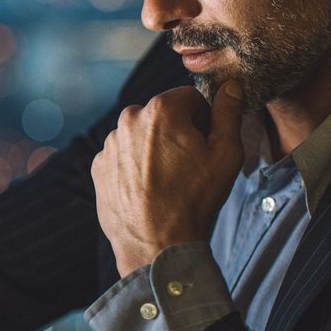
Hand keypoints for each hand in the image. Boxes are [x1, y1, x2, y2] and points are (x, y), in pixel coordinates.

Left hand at [91, 80, 243, 276]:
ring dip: (154, 149)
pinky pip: (122, 157)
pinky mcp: (99, 166)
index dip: (204, 119)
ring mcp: (109, 144)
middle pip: (162, 115)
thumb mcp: (225, 153)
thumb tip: (231, 85)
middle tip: (188, 165)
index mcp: (160, 109)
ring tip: (167, 180)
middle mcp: (128, 119)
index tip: (206, 143)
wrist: (156, 244)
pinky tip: (148, 189)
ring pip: (140, 136)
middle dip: (177, 132)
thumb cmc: (195, 198)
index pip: (190, 98)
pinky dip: (135, 167)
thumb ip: (228, 112)